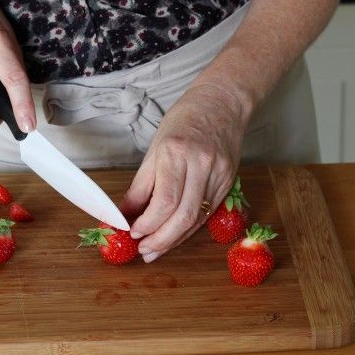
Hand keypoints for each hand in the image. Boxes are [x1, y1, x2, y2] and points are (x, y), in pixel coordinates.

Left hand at [119, 84, 248, 262]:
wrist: (223, 103)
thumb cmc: (184, 120)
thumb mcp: (155, 148)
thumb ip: (141, 185)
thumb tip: (124, 214)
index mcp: (177, 153)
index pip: (164, 201)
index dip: (148, 224)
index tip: (132, 234)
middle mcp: (201, 165)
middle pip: (183, 216)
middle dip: (161, 240)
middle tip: (144, 251)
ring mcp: (219, 174)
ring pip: (196, 219)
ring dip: (174, 239)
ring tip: (154, 249)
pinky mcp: (229, 182)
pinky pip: (207, 212)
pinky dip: (188, 228)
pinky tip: (174, 235)